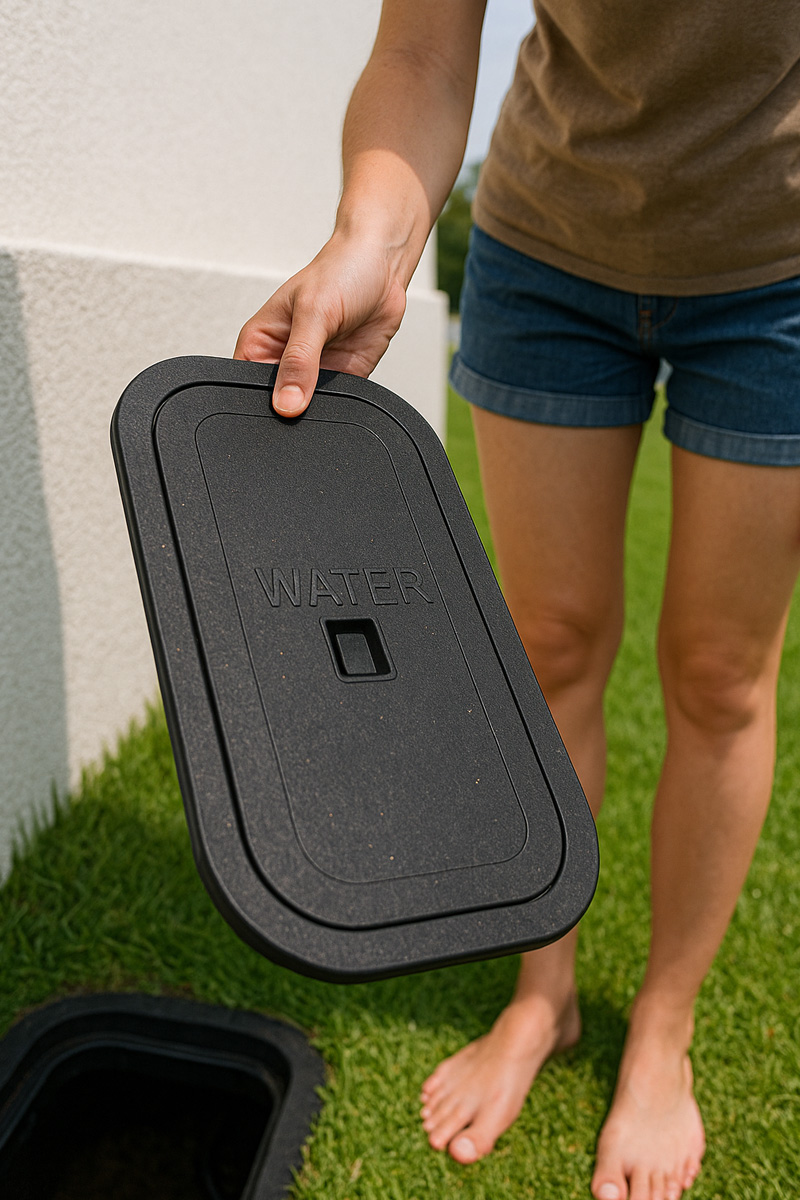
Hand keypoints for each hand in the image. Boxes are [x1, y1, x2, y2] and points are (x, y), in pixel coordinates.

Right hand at [234, 232, 407, 416]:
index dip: (259, 402)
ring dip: (318, 409)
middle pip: (276, 405)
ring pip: (308, 412)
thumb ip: (299, 361)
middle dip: (290, 410)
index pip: (244, 387)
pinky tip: (347, 389)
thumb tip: (286, 404)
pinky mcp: (342, 380)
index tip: (277, 407)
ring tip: (330, 384)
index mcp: (260, 344)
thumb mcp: (313, 312)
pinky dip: (342, 404)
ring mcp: (313, 374)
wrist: (383, 267)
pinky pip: (338, 404)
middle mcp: (283, 362)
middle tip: (308, 395)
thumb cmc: (340, 272)